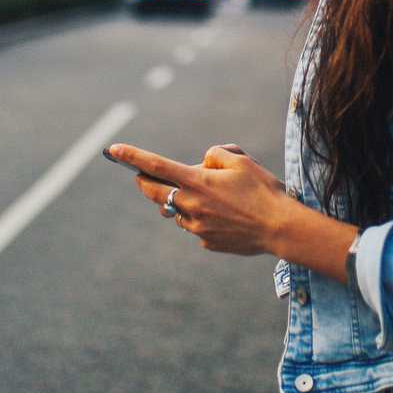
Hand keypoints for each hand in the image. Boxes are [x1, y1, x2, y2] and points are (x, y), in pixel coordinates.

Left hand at [105, 141, 292, 256]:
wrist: (280, 229)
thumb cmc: (263, 191)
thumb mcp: (241, 161)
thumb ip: (215, 155)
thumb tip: (202, 165)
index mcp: (197, 182)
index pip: (156, 166)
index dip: (132, 156)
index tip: (112, 150)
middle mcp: (191, 206)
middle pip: (155, 193)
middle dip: (143, 182)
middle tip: (139, 176)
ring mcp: (196, 228)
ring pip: (175, 212)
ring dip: (179, 201)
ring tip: (202, 195)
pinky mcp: (206, 243)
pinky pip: (195, 227)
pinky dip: (201, 218)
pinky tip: (224, 216)